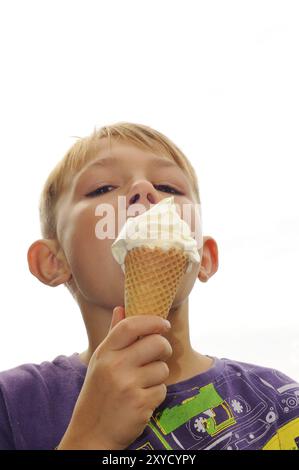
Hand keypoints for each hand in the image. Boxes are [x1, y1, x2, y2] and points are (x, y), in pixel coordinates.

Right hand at [57, 307, 171, 449]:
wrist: (91, 434)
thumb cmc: (98, 394)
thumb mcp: (100, 362)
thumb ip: (114, 335)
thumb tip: (121, 307)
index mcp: (105, 353)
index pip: (130, 325)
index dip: (151, 321)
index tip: (163, 324)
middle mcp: (115, 366)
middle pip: (156, 343)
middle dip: (164, 348)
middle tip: (160, 354)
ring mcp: (128, 385)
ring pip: (162, 368)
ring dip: (158, 376)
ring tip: (143, 384)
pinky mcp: (140, 404)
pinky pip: (162, 390)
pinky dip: (156, 395)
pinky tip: (142, 400)